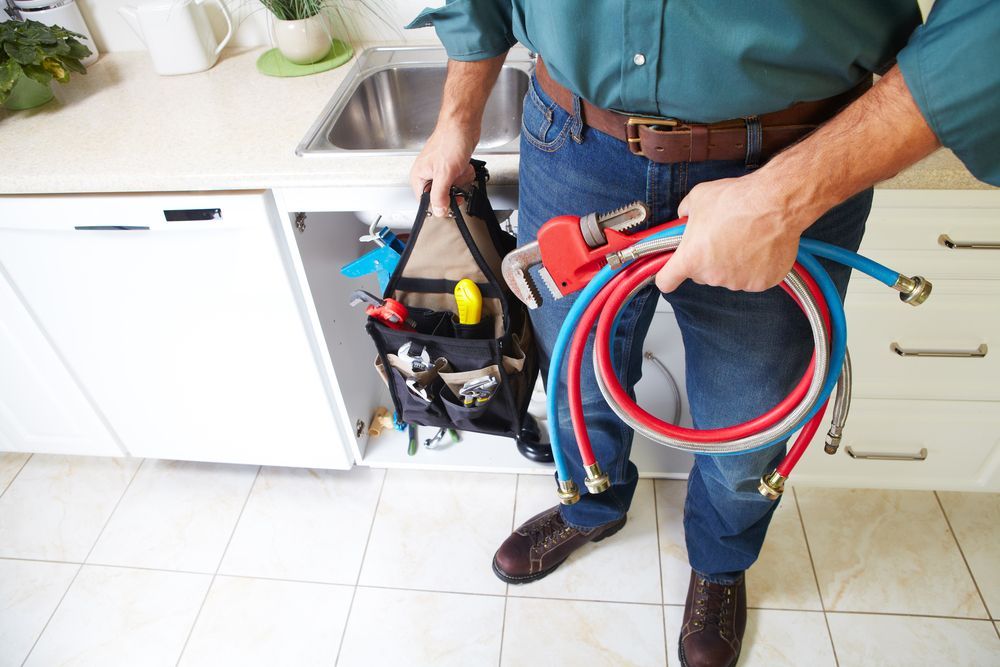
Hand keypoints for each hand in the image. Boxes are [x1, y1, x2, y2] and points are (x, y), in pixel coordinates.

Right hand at [409, 121, 477, 216]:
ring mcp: (441, 170)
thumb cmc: (450, 141)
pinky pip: (460, 179)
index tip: (449, 203)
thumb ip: (440, 195)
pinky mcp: (452, 167)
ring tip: (460, 168)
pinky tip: (465, 165)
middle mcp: (428, 175)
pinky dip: (465, 174)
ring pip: (453, 188)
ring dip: (461, 180)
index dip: (439, 205)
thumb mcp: (444, 174)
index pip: (426, 202)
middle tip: (456, 179)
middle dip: (453, 189)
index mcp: (419, 177)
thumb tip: (439, 212)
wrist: (463, 124)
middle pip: (441, 196)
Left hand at [654, 171, 819, 292]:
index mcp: (691, 259)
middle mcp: (712, 276)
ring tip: (745, 239)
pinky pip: (753, 278)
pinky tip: (761, 247)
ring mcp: (738, 282)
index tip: (671, 273)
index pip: (666, 281)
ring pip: (728, 276)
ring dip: (733, 263)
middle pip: (702, 275)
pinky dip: (756, 267)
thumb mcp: (698, 198)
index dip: (667, 277)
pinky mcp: (761, 283)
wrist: (775, 203)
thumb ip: (685, 213)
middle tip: (722, 238)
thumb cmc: (737, 199)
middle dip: (708, 260)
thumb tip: (684, 217)